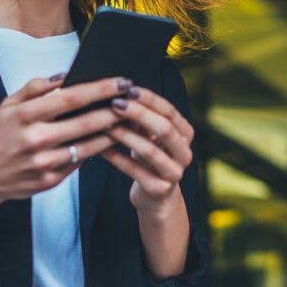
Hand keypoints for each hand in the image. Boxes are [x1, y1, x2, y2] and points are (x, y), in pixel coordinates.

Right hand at [0, 75, 130, 206]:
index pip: (72, 97)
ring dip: (114, 131)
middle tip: (136, 99)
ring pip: (90, 144)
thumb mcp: (9, 105)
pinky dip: (98, 149)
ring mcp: (45, 162)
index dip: (101, 89)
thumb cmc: (0, 134)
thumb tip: (65, 75)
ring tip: (130, 119)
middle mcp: (36, 139)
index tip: (122, 81)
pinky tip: (111, 138)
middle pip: (87, 122)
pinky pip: (82, 161)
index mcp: (26, 115)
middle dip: (116, 109)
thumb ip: (35, 87)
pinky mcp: (52, 180)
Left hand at [100, 85, 194, 217]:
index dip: (150, 99)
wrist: (156, 197)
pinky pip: (134, 170)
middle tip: (116, 103)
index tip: (128, 89)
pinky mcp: (158, 189)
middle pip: (164, 128)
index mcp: (185, 135)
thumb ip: (142, 118)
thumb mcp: (150, 136)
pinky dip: (116, 158)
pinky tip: (100, 148)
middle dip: (139, 114)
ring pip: (149, 150)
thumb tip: (119, 93)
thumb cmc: (150, 158)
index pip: (170, 111)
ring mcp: (174, 173)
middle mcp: (185, 153)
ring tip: (104, 124)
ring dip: (124, 135)